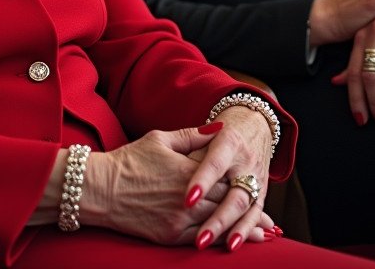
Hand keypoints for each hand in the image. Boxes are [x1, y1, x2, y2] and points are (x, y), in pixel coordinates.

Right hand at [82, 112, 274, 249]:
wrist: (101, 188)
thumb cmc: (129, 160)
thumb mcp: (160, 138)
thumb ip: (192, 135)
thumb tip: (217, 129)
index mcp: (187, 171)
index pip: (224, 180)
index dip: (244, 186)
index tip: (261, 190)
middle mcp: (187, 198)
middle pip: (226, 206)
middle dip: (250, 214)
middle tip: (273, 223)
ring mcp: (178, 220)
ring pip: (218, 226)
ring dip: (241, 232)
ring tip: (262, 237)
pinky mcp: (168, 236)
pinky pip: (200, 242)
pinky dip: (219, 243)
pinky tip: (230, 245)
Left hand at [186, 106, 276, 251]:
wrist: (251, 127)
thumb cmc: (218, 134)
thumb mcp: (204, 134)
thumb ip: (191, 150)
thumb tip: (175, 170)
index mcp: (229, 141)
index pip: (214, 164)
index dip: (202, 182)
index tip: (187, 200)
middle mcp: (245, 161)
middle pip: (233, 193)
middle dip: (218, 218)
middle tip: (199, 236)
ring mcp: (256, 179)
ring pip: (245, 208)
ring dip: (231, 229)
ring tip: (214, 243)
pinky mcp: (262, 193)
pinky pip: (254, 215)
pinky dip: (245, 231)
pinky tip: (233, 244)